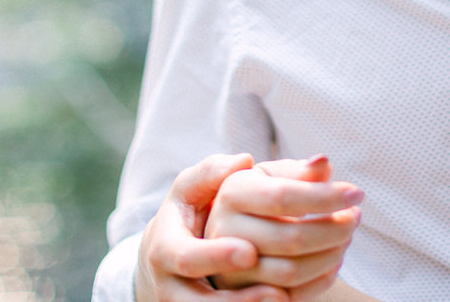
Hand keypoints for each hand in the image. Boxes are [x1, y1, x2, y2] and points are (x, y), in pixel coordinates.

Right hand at [136, 153, 285, 301]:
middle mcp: (170, 285)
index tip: (250, 251)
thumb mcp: (191, 189)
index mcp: (165, 249)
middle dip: (234, 298)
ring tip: (283, 299)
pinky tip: (284, 301)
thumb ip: (213, 172)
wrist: (167, 257)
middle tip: (275, 290)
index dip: (216, 257)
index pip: (186, 257)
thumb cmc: (187, 213)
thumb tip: (242, 160)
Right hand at [207, 155, 363, 301]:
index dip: (325, 197)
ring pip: (292, 271)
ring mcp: (231, 269)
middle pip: (290, 238)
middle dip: (334, 229)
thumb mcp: (272, 176)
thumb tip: (323, 163)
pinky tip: (334, 260)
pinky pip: (291, 296)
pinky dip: (321, 279)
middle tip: (355, 217)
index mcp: (232, 193)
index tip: (357, 194)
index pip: (283, 197)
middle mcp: (224, 232)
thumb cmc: (262, 196)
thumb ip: (298, 171)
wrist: (236, 231)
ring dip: (331, 255)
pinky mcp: (244, 295)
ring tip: (346, 236)